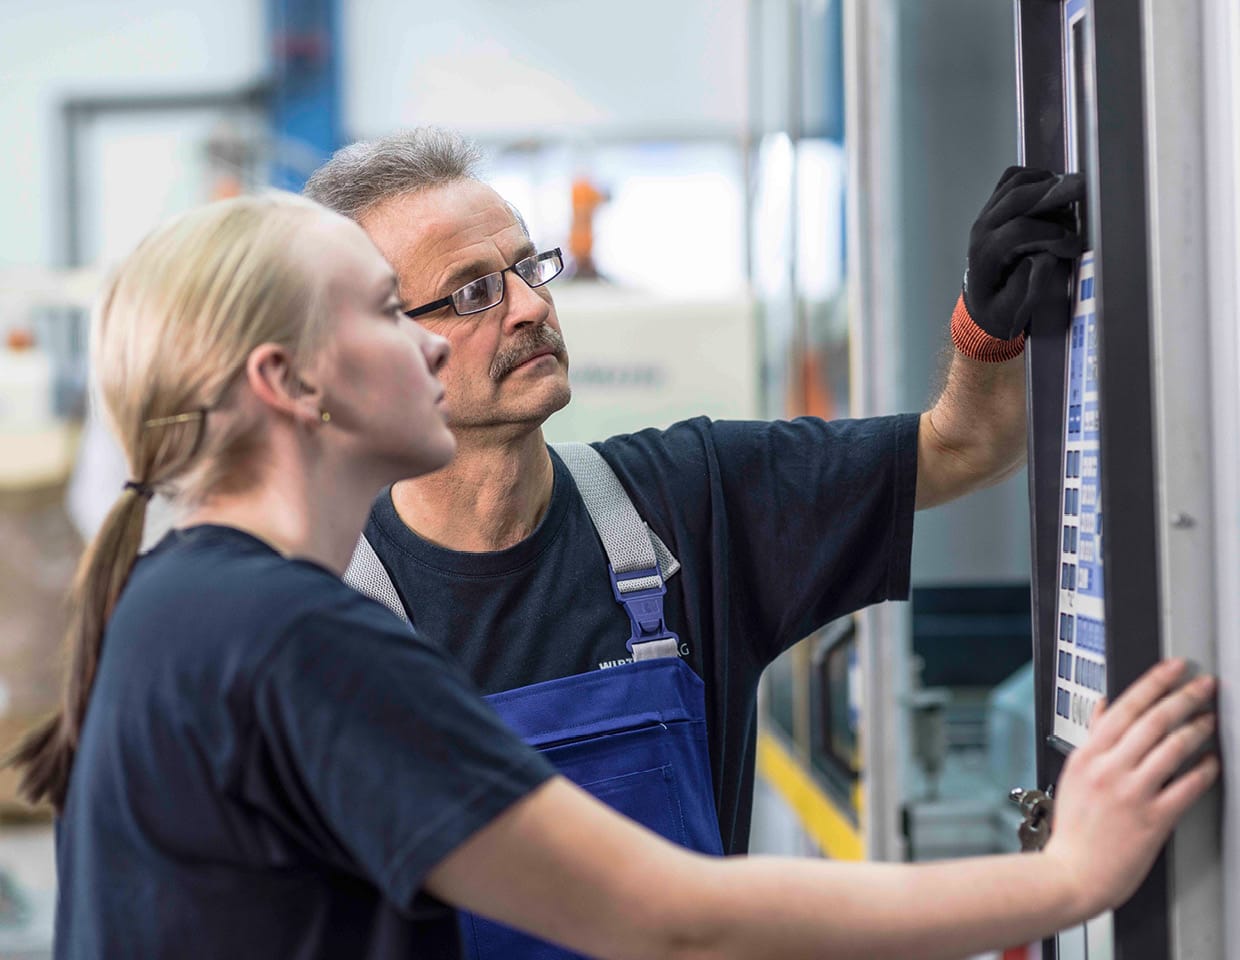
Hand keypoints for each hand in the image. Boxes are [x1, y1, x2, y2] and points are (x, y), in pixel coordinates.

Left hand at [963, 166, 1084, 340]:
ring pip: (1016, 183)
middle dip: (1054, 192)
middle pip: (1017, 197)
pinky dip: (1037, 177)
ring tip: (1076, 192)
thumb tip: (1043, 258)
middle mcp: (983, 229)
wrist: (980, 301)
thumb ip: (1025, 288)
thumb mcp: (1008, 312)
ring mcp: (987, 214)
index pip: (1018, 230)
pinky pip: (1013, 179)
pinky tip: (1056, 188)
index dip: (1051, 234)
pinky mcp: (995, 206)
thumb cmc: (997, 308)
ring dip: (1047, 182)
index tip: (1074, 246)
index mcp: (984, 255)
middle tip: (1086, 188)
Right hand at [1043, 659, 1217, 917]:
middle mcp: (1110, 769)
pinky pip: (1186, 787)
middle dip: (1184, 697)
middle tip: (1204, 685)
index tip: (1173, 667)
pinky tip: (1211, 762)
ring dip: (1197, 729)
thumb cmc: (1073, 828)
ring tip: (1210, 720)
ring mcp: (1132, 793)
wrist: (1073, 873)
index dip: (1154, 681)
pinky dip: (1203, 771)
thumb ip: (1092, 736)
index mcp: (1088, 754)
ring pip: (1172, 748)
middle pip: (1153, 720)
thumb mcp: (1073, 773)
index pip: (1126, 705)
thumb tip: (1104, 705)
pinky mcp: (1153, 819)